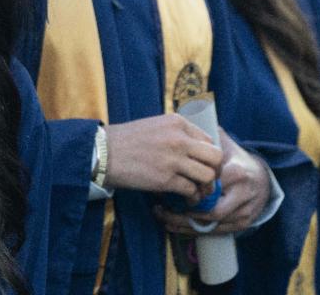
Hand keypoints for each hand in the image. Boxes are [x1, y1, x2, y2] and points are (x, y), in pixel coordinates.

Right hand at [104, 114, 222, 198]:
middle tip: (206, 180)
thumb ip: (177, 134)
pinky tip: (184, 198)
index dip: (209, 156)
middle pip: (216, 157)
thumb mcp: (155, 126)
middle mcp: (179, 139)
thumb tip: (196, 151)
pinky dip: (191, 197)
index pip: (209, 140)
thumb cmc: (126, 140)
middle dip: (215, 171)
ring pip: (208, 176)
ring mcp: (173, 159)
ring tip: (196, 191)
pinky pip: (192, 191)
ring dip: (205, 187)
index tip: (202, 165)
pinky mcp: (166, 179)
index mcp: (177, 122)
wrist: (103, 153)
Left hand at [154, 130, 270, 234]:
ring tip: (161, 216)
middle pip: (210, 210)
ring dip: (183, 223)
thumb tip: (190, 114)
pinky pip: (213, 232)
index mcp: (237, 173)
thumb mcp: (227, 145)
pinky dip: (191, 231)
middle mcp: (243, 196)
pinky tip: (171, 226)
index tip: (165, 181)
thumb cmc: (237, 160)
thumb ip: (209, 136)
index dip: (187, 185)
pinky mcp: (240, 225)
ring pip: (210, 224)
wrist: (263, 179)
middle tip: (159, 207)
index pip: (210, 183)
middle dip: (183, 212)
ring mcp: (243, 213)